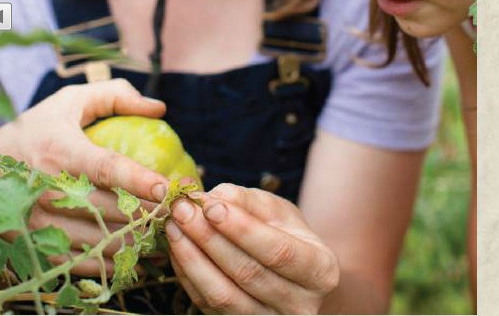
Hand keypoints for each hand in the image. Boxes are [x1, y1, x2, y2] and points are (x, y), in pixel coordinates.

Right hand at [0, 80, 170, 274]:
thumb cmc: (35, 132)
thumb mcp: (68, 103)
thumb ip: (113, 97)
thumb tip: (158, 108)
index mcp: (60, 153)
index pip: (106, 169)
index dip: (138, 179)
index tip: (167, 187)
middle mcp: (49, 190)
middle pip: (110, 210)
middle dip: (150, 215)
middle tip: (181, 214)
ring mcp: (40, 223)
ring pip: (99, 241)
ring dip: (137, 242)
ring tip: (167, 235)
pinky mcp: (36, 246)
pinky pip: (82, 262)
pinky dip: (112, 262)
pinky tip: (138, 255)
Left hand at [166, 184, 339, 313]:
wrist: (291, 275)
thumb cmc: (288, 237)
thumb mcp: (280, 214)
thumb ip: (250, 202)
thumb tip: (215, 197)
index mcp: (321, 272)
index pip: (279, 252)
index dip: (243, 230)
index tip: (212, 206)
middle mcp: (300, 305)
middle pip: (248, 273)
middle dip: (210, 239)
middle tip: (182, 210)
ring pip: (222, 294)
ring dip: (192, 258)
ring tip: (174, 226)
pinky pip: (206, 303)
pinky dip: (188, 274)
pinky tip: (178, 248)